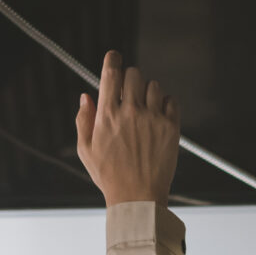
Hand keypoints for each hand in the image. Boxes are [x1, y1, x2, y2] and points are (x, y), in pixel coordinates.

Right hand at [75, 51, 180, 205]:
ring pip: (154, 86)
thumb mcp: (86, 150)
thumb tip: (86, 96)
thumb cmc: (110, 176)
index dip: (112, 59)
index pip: (111, 72)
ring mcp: (153, 118)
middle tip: (128, 93)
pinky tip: (158, 117)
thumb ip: (84, 120)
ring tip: (143, 111)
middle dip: (130, 79)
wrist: (138, 198)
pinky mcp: (171, 127)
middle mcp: (131, 112)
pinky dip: (165, 104)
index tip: (114, 57)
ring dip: (148, 93)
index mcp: (108, 115)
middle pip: (134, 74)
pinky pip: (171, 101)